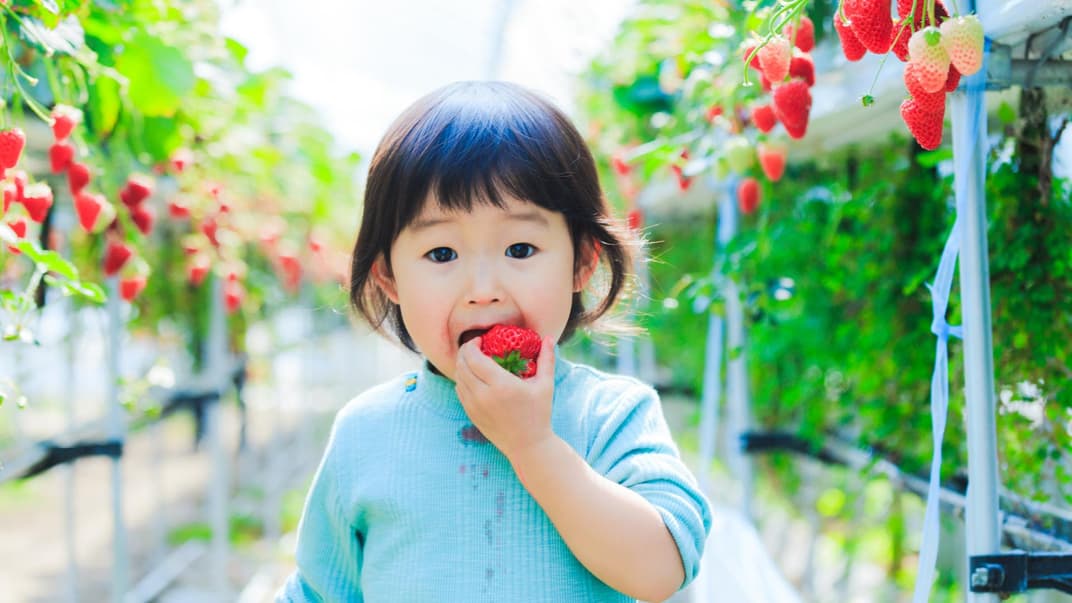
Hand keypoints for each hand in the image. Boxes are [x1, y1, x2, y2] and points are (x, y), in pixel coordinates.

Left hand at [454, 335, 555, 460]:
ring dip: (462, 364)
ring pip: (458, 378)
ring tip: (472, 359)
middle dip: (465, 351)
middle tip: (474, 346)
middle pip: (462, 365)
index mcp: (501, 385)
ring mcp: (474, 406)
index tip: (481, 340)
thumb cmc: (539, 414)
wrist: (528, 446)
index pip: (474, 358)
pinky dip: (462, 379)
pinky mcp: (471, 415)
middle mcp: (483, 395)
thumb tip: (549, 338)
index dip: (473, 345)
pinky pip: (460, 391)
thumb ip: (547, 359)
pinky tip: (472, 375)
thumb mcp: (545, 385)